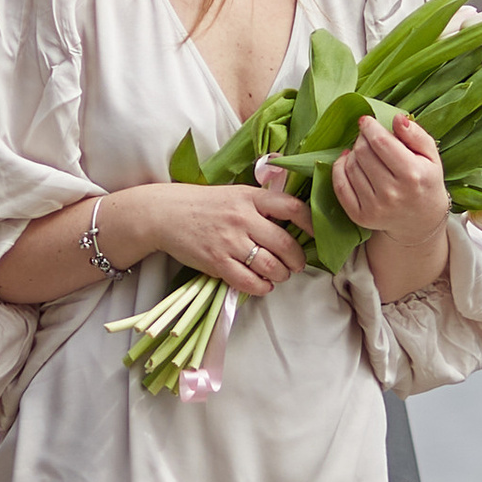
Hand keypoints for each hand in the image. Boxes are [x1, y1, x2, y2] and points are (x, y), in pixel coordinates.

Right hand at [157, 177, 312, 296]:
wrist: (165, 214)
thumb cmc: (204, 204)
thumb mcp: (235, 193)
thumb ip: (261, 204)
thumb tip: (293, 219)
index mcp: (250, 197)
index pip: (292, 208)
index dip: (311, 223)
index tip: (317, 234)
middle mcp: (242, 218)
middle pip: (285, 244)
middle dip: (297, 260)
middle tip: (296, 264)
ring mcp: (229, 241)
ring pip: (271, 266)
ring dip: (281, 275)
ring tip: (280, 275)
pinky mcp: (217, 262)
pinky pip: (249, 281)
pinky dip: (262, 287)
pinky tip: (263, 285)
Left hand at [333, 111, 448, 238]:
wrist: (421, 220)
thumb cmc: (425, 181)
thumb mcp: (431, 155)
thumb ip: (416, 134)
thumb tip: (397, 118)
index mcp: (412, 175)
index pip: (380, 142)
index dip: (369, 127)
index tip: (367, 121)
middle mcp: (392, 193)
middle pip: (363, 152)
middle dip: (362, 139)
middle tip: (368, 138)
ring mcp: (375, 207)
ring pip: (350, 166)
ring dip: (353, 153)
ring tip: (364, 152)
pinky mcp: (360, 216)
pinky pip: (340, 186)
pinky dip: (339, 169)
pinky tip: (348, 161)